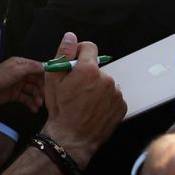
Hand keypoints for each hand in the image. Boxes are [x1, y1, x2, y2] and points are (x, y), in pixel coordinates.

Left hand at [0, 56, 43, 110]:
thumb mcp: (15, 70)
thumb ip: (31, 68)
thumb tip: (46, 65)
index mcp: (21, 64)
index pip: (38, 68)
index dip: (47, 75)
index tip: (55, 83)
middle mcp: (22, 73)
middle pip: (37, 81)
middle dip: (42, 89)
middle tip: (45, 97)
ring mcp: (19, 85)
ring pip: (33, 91)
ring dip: (37, 97)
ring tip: (38, 104)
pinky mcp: (16, 95)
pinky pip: (27, 99)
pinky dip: (31, 104)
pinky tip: (34, 109)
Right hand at [41, 32, 125, 168]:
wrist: (71, 138)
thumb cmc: (60, 108)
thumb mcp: (53, 79)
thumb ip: (63, 54)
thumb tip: (70, 36)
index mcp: (89, 69)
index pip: (89, 47)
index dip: (78, 52)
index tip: (73, 64)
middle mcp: (106, 78)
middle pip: (96, 66)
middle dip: (86, 73)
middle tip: (75, 89)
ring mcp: (116, 93)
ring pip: (104, 81)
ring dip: (96, 86)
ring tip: (84, 101)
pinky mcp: (121, 106)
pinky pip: (112, 95)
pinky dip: (104, 99)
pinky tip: (93, 108)